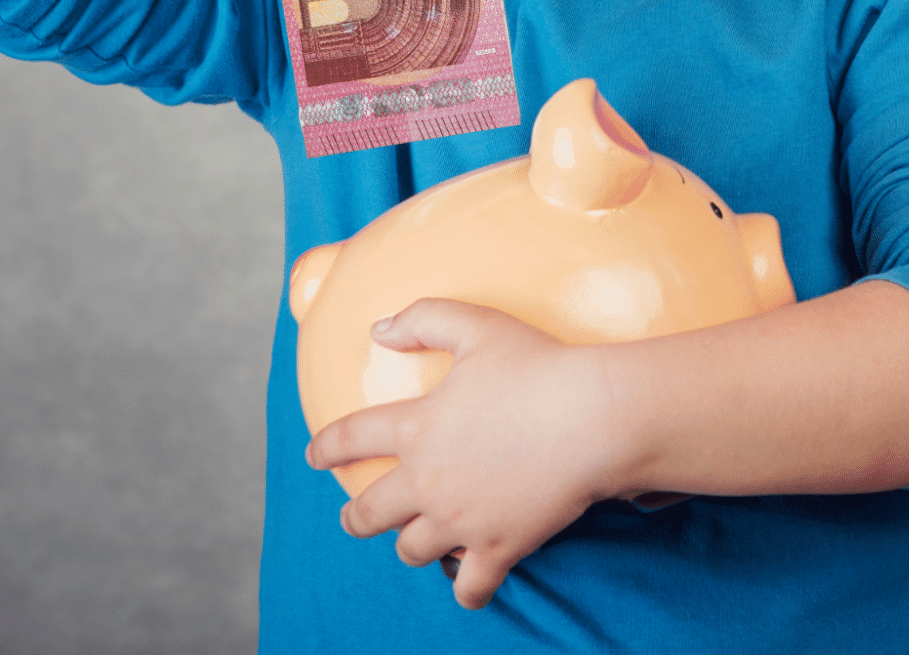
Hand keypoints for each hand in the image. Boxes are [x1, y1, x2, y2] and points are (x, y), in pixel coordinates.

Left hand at [306, 300, 636, 610]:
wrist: (593, 417)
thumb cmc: (539, 366)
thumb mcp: (478, 326)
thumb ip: (423, 319)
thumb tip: (379, 329)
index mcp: (416, 428)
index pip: (350, 438)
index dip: (326, 447)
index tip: (315, 456)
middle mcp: (427, 480)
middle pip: (368, 513)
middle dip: (356, 517)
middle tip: (355, 517)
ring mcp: (460, 520)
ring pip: (411, 550)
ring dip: (409, 545)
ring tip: (415, 541)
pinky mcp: (498, 547)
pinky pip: (469, 588)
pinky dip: (467, 588)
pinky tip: (470, 580)